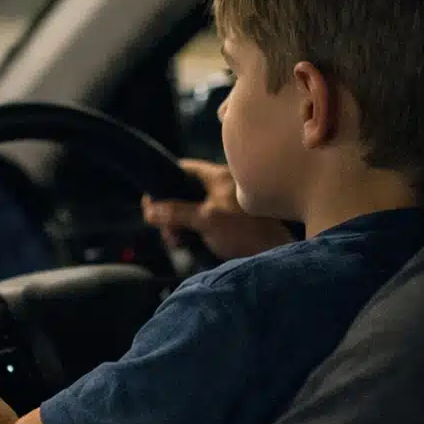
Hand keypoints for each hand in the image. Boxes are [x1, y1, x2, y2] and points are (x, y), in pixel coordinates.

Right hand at [141, 159, 293, 260]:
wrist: (275, 255)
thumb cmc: (245, 233)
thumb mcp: (205, 220)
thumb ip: (176, 213)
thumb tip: (149, 209)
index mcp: (217, 176)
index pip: (182, 169)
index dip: (163, 181)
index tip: (151, 202)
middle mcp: (220, 186)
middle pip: (182, 192)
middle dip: (169, 212)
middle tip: (167, 232)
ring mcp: (223, 204)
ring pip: (190, 209)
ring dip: (178, 225)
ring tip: (177, 242)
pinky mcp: (226, 222)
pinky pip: (200, 221)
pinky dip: (190, 232)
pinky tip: (186, 245)